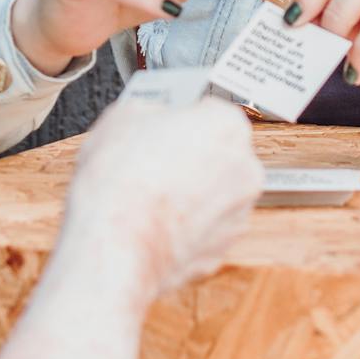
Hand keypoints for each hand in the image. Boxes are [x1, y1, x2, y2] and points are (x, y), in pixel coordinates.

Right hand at [58, 98, 259, 302]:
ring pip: (213, 193)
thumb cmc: (121, 182)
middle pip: (217, 153)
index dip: (180, 118)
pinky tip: (154, 221)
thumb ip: (152, 108)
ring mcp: (237, 213)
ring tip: (148, 195)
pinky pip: (204, 228)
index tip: (164, 126)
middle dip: (190, 156)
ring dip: (190, 192)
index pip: (209, 110)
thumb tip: (152, 115)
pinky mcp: (221, 249)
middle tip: (152, 160)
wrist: (114, 245)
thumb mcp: (124, 114)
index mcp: (227, 125)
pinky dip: (185, 226)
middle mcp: (245, 169)